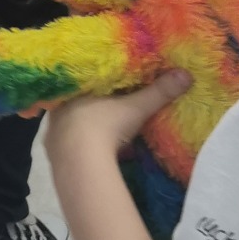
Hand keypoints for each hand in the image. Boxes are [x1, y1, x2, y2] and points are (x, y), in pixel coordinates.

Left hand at [45, 68, 191, 165]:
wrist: (81, 164)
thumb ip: (158, 92)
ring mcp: (52, 133)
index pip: (83, 83)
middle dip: (91, 108)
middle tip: (107, 111)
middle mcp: (58, 110)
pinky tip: (92, 154)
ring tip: (102, 134)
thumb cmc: (105, 126)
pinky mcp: (53, 155)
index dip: (96, 86)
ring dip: (85, 130)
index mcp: (72, 91)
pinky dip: (81, 150)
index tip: (107, 88)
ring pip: (70, 127)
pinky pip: (68, 148)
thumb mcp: (136, 108)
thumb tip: (186, 75)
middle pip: (76, 105)